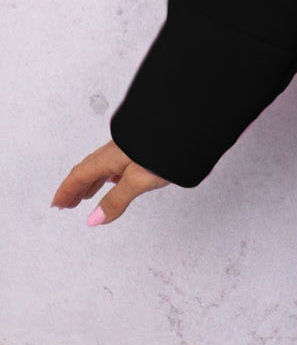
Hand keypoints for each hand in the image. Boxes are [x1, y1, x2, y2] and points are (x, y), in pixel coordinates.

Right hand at [51, 140, 171, 223]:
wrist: (191, 125)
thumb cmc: (166, 150)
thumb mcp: (139, 180)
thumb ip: (116, 199)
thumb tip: (93, 220)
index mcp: (110, 157)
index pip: (80, 175)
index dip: (67, 191)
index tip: (58, 204)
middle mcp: (116, 150)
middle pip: (89, 169)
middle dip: (76, 187)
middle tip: (68, 203)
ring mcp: (130, 147)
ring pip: (103, 165)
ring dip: (92, 180)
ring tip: (87, 195)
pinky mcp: (144, 147)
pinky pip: (117, 161)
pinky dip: (109, 173)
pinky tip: (116, 178)